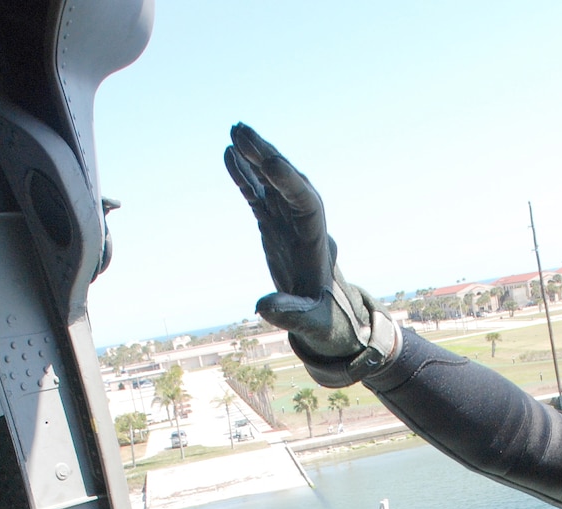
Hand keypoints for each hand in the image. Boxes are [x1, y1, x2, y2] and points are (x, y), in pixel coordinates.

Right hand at [225, 123, 397, 385]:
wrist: (332, 322)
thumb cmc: (327, 323)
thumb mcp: (312, 322)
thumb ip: (291, 313)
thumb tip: (264, 306)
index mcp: (318, 243)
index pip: (305, 202)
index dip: (287, 180)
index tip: (268, 159)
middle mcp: (305, 226)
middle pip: (288, 183)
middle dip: (267, 157)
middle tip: (241, 131)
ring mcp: (289, 224)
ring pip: (273, 184)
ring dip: (255, 159)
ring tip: (233, 134)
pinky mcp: (275, 228)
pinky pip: (259, 196)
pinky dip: (245, 177)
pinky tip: (229, 156)